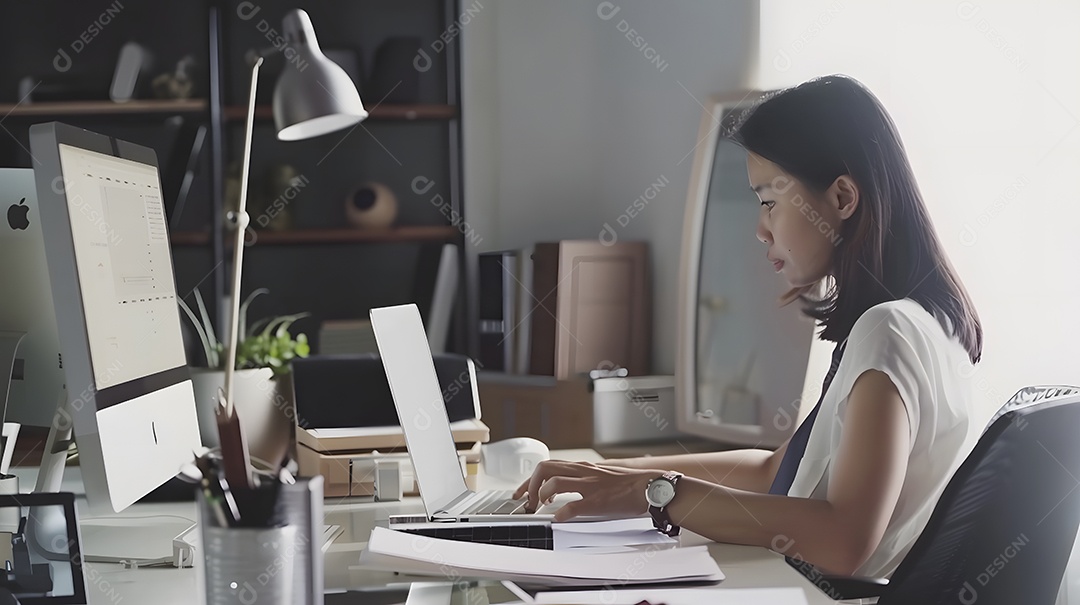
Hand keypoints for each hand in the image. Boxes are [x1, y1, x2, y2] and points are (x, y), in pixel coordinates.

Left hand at [512, 460, 664, 521]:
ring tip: (542, 506)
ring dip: (542, 495)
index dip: (528, 479)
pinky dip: (562, 513)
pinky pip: (574, 506)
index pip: (547, 465)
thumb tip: (562, 488)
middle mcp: (583, 473)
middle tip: (529, 501)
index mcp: (582, 467)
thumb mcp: (599, 475)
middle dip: (530, 485)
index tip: (520, 492)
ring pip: (555, 483)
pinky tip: (558, 518)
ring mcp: (589, 486)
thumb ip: (580, 478)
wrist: (649, 487)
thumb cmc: (627, 484)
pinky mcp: (598, 501)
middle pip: (545, 469)